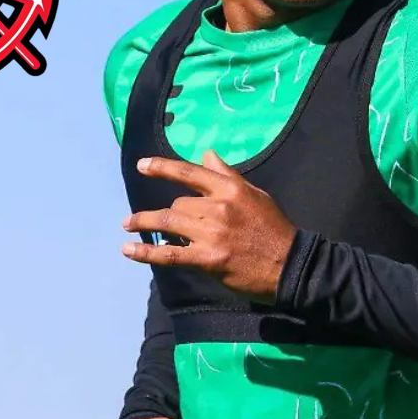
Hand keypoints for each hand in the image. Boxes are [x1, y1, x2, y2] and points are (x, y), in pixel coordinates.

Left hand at [122, 150, 298, 303]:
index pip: (189, 173)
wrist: (290, 264)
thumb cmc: (273, 228)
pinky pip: (170, 253)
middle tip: (164, 222)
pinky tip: (129, 250)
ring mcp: (211, 234)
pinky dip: (146, 252)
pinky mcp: (208, 259)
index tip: (141, 165)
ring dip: (144, 223)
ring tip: (127, 225)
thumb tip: (206, 154)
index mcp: (230, 189)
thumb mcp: (255, 194)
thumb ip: (228, 175)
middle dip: (170, 213)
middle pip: (178, 204)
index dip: (162, 167)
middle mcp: (218, 207)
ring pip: (169, 223)